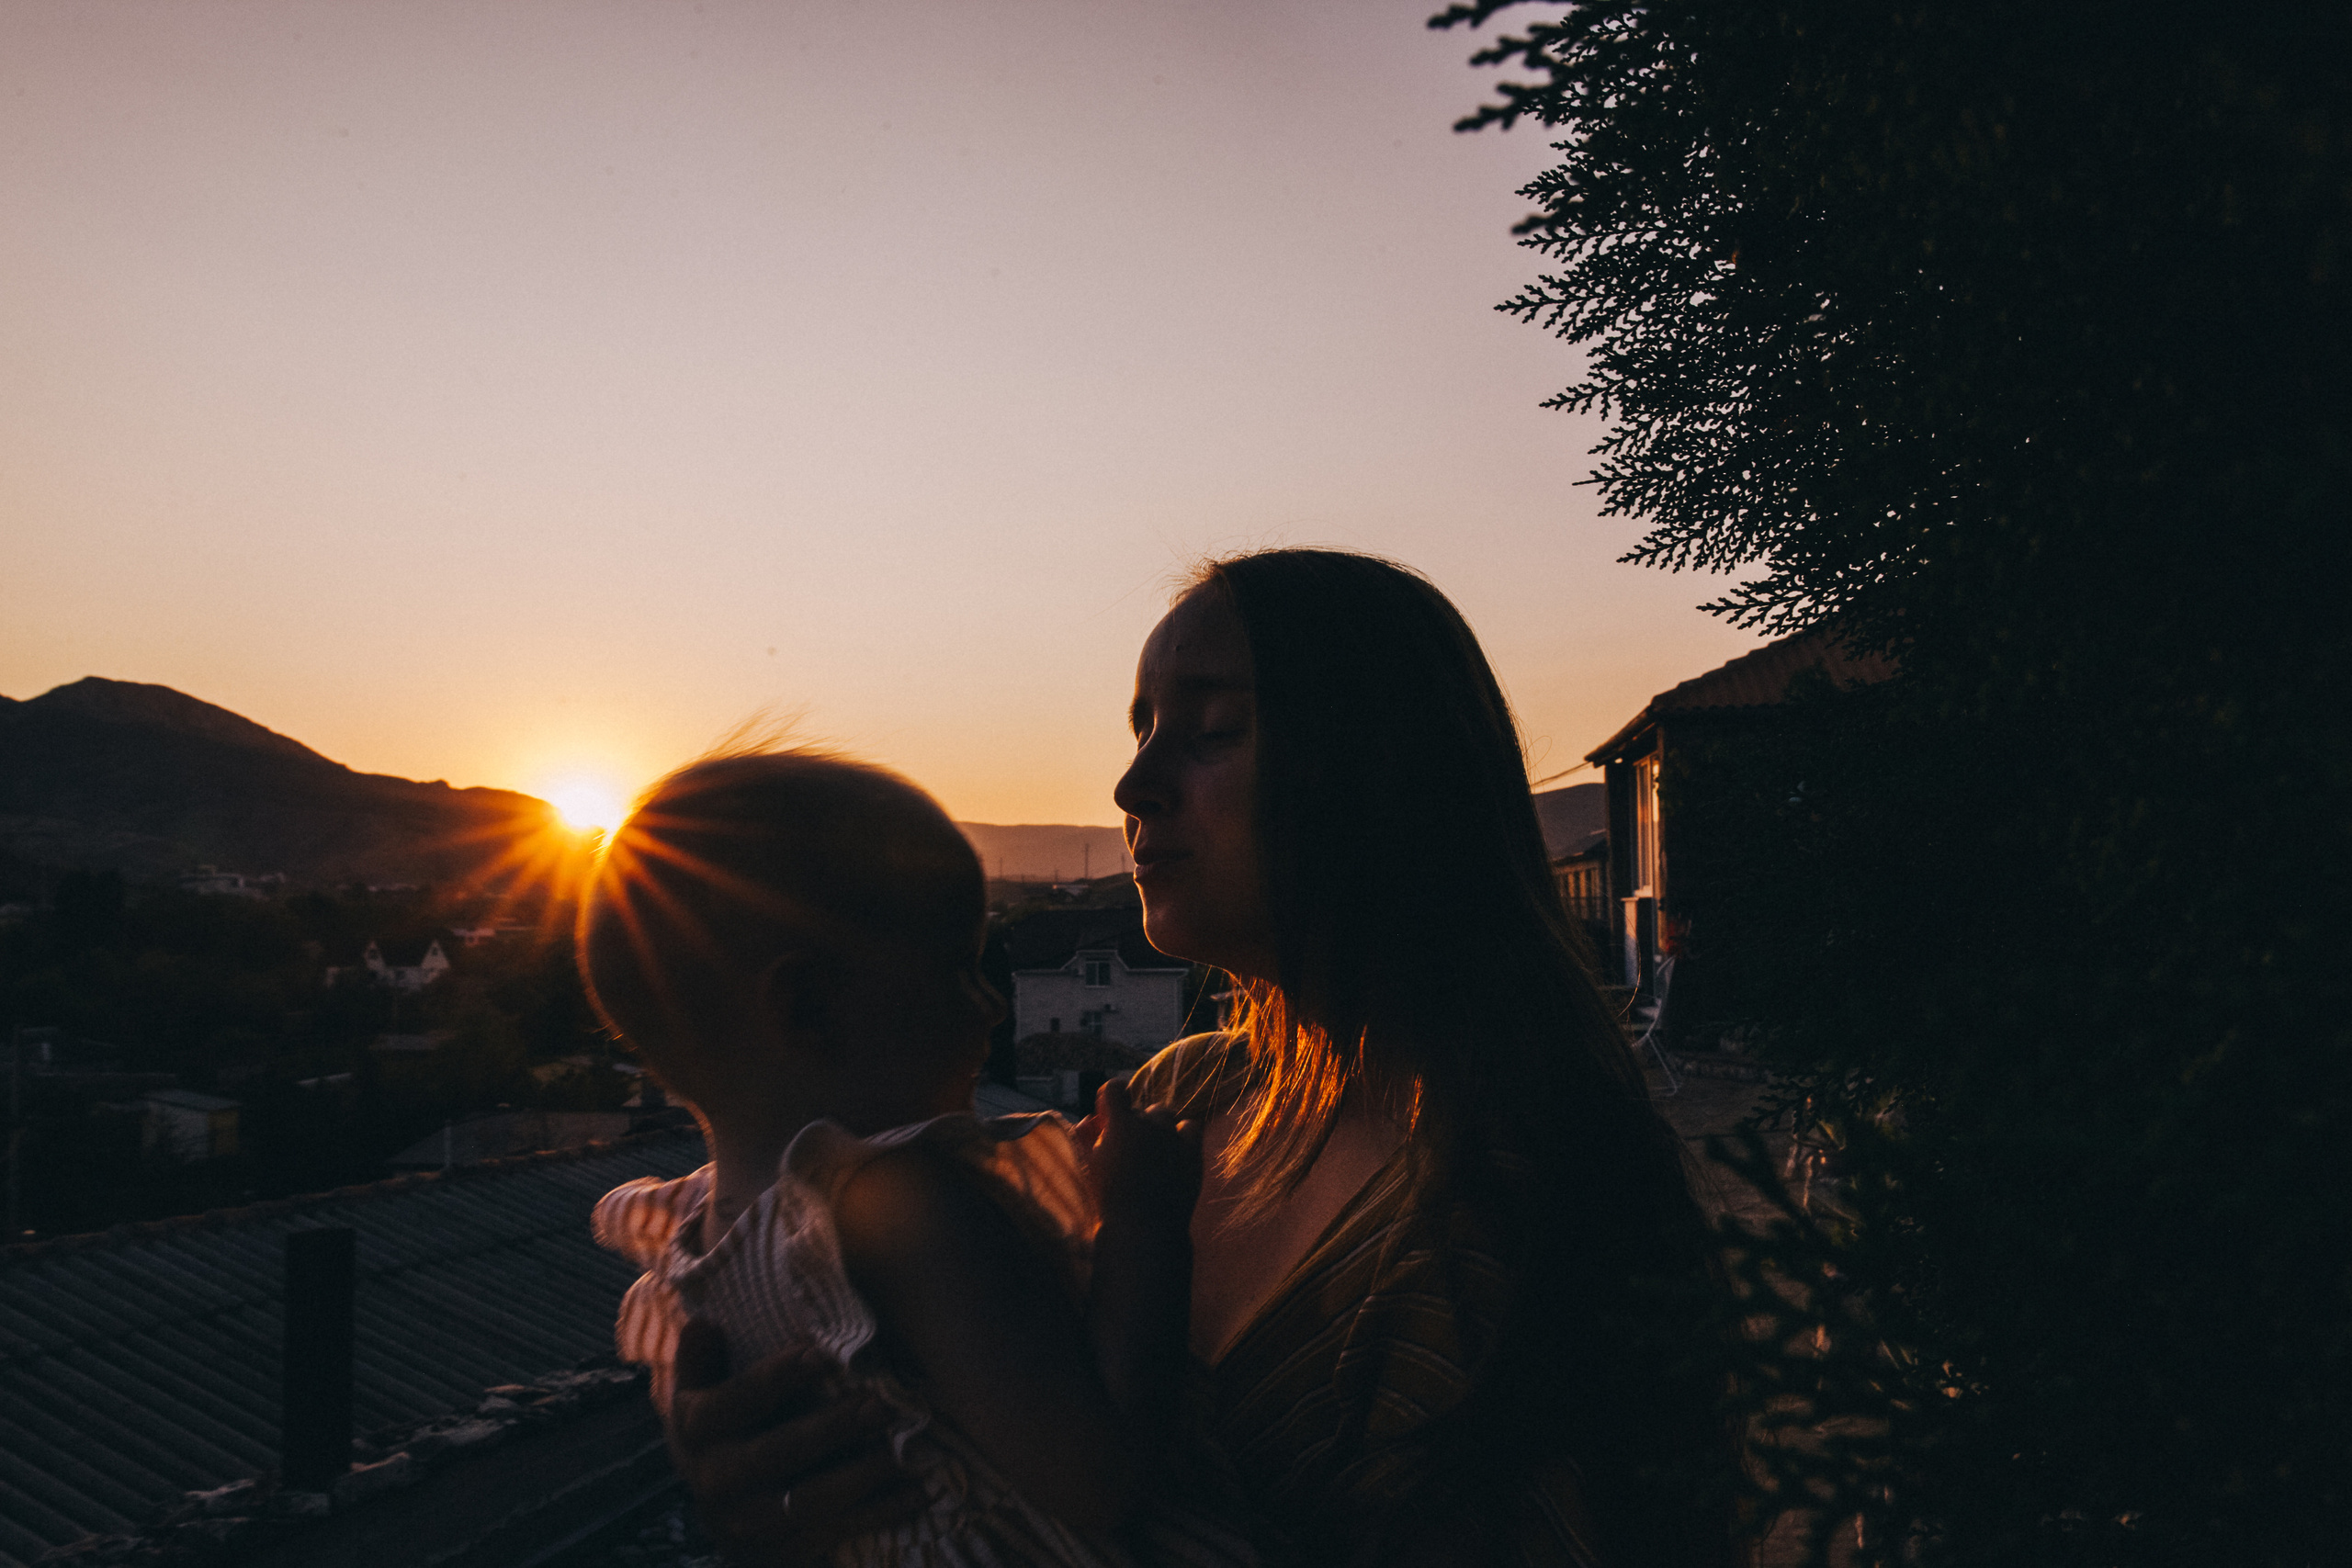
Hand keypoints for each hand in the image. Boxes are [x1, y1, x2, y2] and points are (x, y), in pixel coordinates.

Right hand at [667, 1318, 925, 1565]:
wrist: (719, 1509)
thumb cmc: (726, 1425)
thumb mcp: (703, 1389)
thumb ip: (703, 1357)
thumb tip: (705, 1324)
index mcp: (699, 1429)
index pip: (737, 1400)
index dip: (778, 1377)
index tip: (823, 1353)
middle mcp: (717, 1480)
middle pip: (778, 1453)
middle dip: (832, 1429)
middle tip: (882, 1406)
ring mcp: (750, 1521)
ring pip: (809, 1502)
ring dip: (861, 1477)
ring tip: (905, 1453)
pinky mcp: (781, 1552)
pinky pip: (834, 1533)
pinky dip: (878, 1514)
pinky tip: (916, 1492)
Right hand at [1077, 1079, 1201, 1229]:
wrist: (1144, 1229)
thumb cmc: (1109, 1200)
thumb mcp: (1091, 1166)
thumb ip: (1086, 1138)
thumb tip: (1087, 1121)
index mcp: (1119, 1124)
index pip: (1114, 1088)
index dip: (1110, 1099)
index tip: (1108, 1114)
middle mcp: (1148, 1124)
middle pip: (1141, 1109)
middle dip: (1134, 1123)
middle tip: (1130, 1149)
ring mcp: (1173, 1136)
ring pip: (1164, 1115)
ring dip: (1157, 1127)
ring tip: (1152, 1152)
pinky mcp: (1192, 1151)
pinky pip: (1190, 1127)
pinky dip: (1183, 1135)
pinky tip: (1174, 1152)